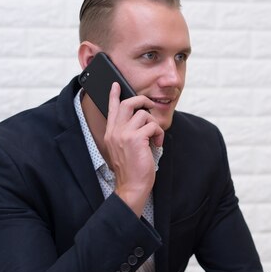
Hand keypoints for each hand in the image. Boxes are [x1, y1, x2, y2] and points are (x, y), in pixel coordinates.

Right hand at [103, 82, 164, 216]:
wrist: (131, 186)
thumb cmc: (131, 169)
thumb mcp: (123, 148)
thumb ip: (127, 134)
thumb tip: (141, 120)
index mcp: (111, 133)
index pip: (111, 109)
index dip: (114, 95)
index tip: (115, 85)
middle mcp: (115, 131)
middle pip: (128, 103)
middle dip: (142, 101)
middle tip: (149, 106)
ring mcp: (124, 134)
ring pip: (144, 114)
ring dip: (154, 124)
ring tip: (155, 137)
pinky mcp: (136, 138)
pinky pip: (153, 126)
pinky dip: (159, 134)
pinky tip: (157, 144)